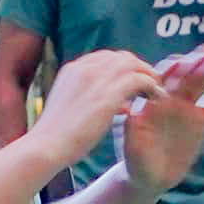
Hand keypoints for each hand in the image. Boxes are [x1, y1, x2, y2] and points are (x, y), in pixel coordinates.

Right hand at [28, 48, 166, 169]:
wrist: (47, 146)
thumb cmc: (57, 136)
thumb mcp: (71, 108)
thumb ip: (90, 99)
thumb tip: (116, 103)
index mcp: (73, 69)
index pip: (106, 58)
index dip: (123, 68)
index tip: (133, 81)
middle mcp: (85, 68)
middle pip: (122, 57)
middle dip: (139, 68)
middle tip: (151, 84)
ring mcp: (96, 79)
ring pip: (133, 64)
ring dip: (148, 75)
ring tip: (156, 91)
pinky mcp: (107, 94)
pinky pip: (139, 79)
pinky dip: (151, 86)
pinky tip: (156, 97)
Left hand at [117, 47, 203, 196]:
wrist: (149, 175)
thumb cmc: (136, 158)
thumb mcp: (131, 143)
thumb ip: (133, 126)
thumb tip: (134, 111)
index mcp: (151, 99)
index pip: (162, 77)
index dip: (172, 69)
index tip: (181, 63)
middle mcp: (169, 98)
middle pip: (184, 74)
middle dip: (196, 61)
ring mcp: (186, 107)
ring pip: (199, 82)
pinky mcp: (201, 120)